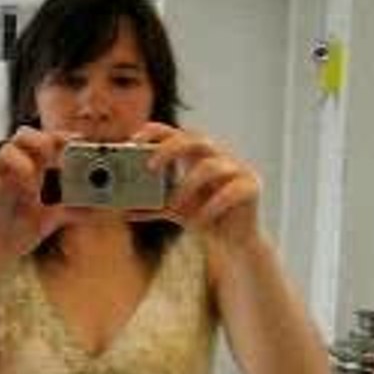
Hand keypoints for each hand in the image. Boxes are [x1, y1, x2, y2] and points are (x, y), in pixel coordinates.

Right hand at [0, 127, 80, 270]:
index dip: (63, 138)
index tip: (77, 144)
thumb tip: (106, 208)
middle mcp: (16, 158)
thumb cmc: (26, 222)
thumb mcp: (57, 216)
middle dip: (41, 143)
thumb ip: (79, 209)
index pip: (50, 138)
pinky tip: (2, 191)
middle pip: (26, 134)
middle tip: (52, 157)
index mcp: (37, 161)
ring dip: (20, 166)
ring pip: (4, 148)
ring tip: (31, 192)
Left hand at [127, 123, 262, 247]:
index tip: (133, 140)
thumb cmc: (204, 217)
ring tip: (175, 208)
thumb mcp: (173, 210)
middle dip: (169, 149)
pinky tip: (199, 222)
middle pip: (194, 138)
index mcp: (198, 156)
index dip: (155, 132)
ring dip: (187, 188)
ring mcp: (237, 169)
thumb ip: (150, 206)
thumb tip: (122, 209)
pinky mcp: (251, 186)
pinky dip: (210, 207)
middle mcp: (218, 156)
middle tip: (150, 167)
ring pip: (209, 166)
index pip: (176, 132)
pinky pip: (229, 192)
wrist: (234, 242)